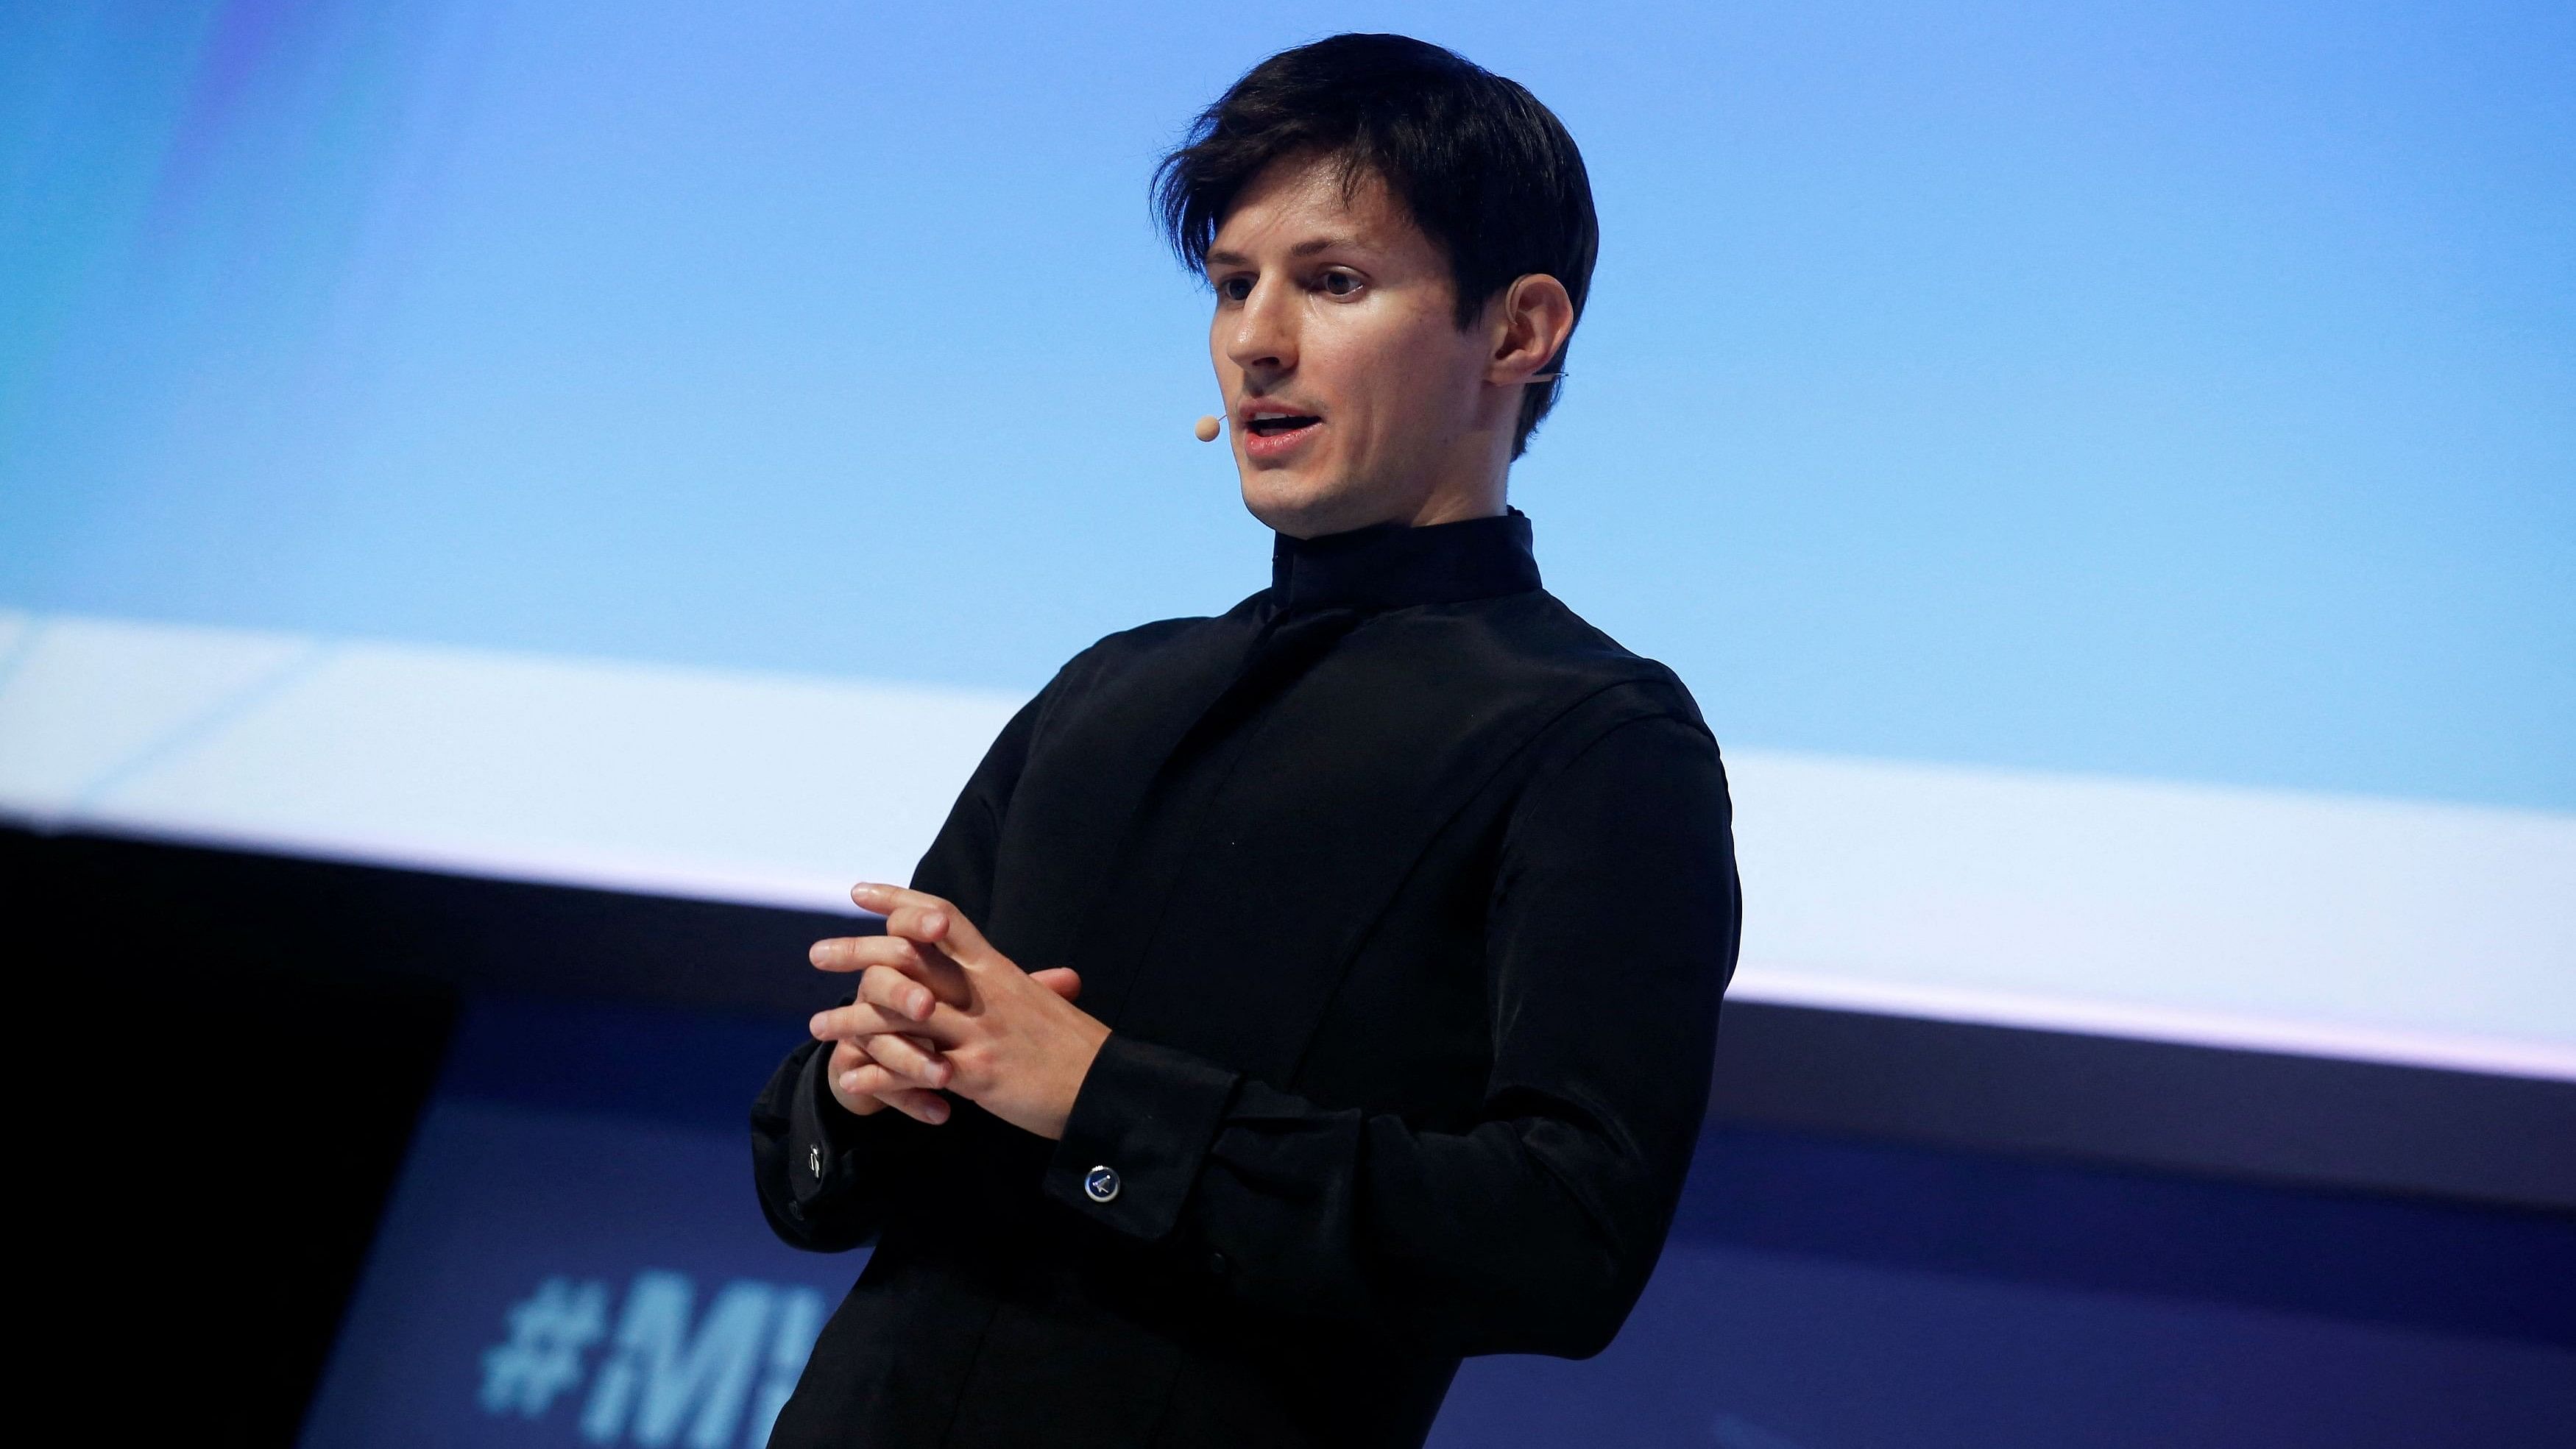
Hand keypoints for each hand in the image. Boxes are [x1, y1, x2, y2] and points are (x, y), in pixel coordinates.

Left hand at [807, 885, 1109, 1138]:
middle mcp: (982, 993)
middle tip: (818, 954)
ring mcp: (977, 1033)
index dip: (899, 900)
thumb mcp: (1045, 1001)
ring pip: (897, 1017)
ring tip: (816, 1027)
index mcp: (998, 969)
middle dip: (857, 952)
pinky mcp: (975, 1077)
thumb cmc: (1077, 1046)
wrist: (1106, 1087)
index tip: (860, 892)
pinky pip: (912, 1072)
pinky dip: (876, 1075)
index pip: (942, 917)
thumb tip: (1000, 970)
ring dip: (850, 1021)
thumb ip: (1016, 983)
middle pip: (907, 958)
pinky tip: (851, 1078)